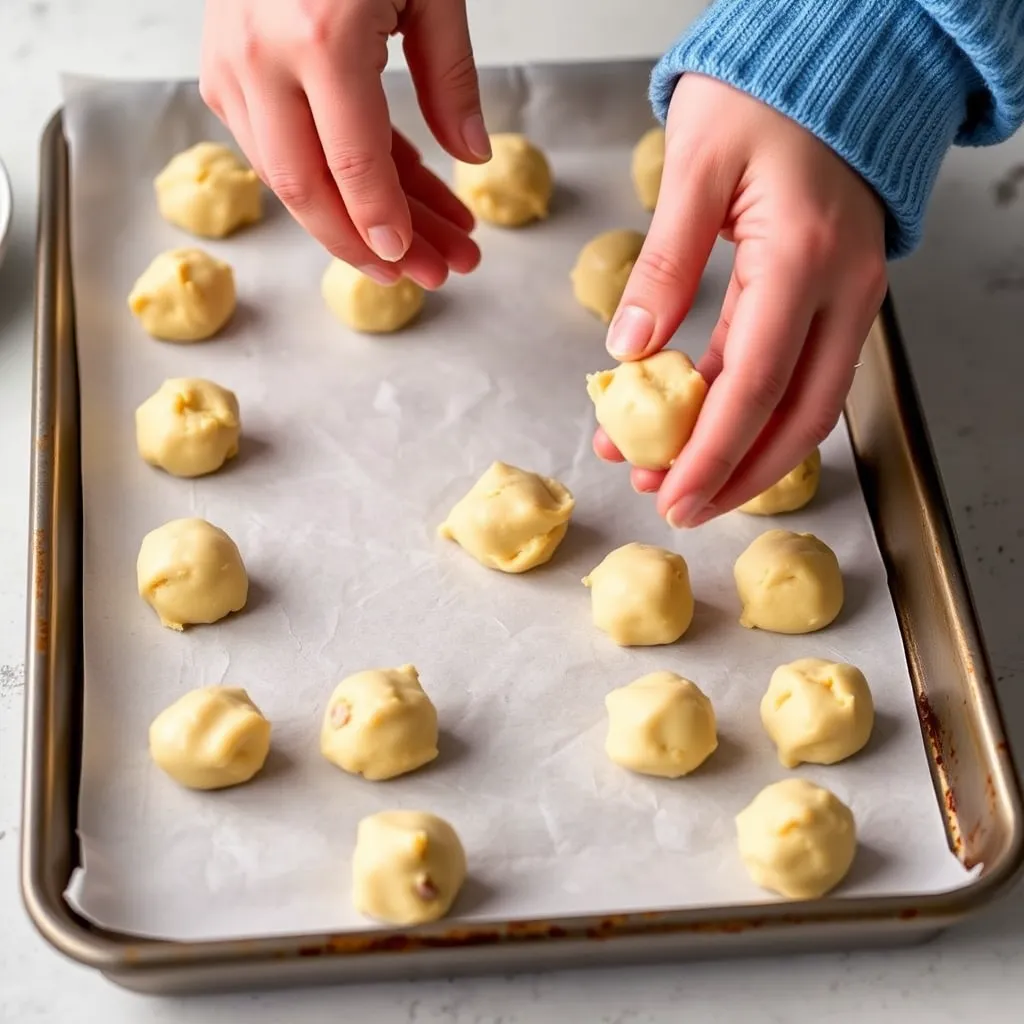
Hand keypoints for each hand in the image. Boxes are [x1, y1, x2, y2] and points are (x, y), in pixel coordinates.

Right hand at [200, 0, 487, 287]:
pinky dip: (340, 178)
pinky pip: (285, 146)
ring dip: (363, 220)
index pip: (351, 167)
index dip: (387, 225)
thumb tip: (470, 158)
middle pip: (311, 191)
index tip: (420, 265)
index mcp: (318, 38)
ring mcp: (235, 66)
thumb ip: (450, 76)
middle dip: (374, 244)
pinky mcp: (230, 70)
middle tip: (435, 273)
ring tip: (433, 244)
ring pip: (294, 177)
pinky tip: (396, 199)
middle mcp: (262, 60)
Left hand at [594, 74, 886, 527]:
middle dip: (737, 474)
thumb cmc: (761, 96)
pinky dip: (747, 403)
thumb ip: (662, 267)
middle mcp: (843, 288)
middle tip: (677, 505)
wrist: (830, 58)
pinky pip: (797, 368)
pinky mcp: (837, 293)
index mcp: (802, 258)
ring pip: (805, 402)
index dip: (711, 453)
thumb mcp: (694, 168)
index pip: (755, 386)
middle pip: (798, 416)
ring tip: (671, 471)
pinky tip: (696, 416)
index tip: (670, 494)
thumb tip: (629, 354)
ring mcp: (850, 293)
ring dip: (742, 448)